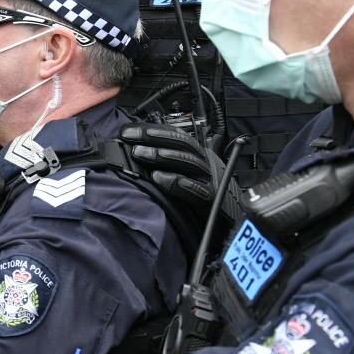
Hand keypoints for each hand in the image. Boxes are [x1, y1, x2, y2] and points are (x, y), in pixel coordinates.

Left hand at [119, 123, 239, 222]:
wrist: (226, 223)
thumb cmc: (198, 198)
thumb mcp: (180, 175)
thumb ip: (161, 162)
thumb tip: (132, 151)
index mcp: (197, 154)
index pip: (175, 135)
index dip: (150, 130)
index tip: (127, 132)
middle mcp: (205, 163)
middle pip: (183, 143)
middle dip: (154, 138)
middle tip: (131, 140)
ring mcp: (210, 180)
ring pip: (189, 162)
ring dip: (162, 156)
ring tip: (139, 154)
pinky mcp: (211, 198)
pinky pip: (195, 189)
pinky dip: (176, 182)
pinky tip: (158, 178)